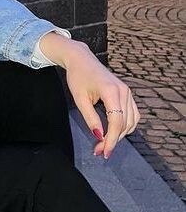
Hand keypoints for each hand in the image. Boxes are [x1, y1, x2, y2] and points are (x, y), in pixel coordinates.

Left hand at [58, 41, 139, 158]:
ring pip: (131, 121)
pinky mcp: (127, 93)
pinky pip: (133, 114)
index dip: (111, 140)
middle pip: (124, 124)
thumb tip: (99, 136)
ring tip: (105, 143)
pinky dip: (126, 125)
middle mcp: (123, 91)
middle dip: (113, 140)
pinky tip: (114, 132)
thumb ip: (90, 118)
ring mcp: (127, 92)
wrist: (81, 59)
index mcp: (111, 91)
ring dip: (120, 135)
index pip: (116, 122)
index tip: (104, 152)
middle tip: (99, 151)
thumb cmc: (78, 76)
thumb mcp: (80, 99)